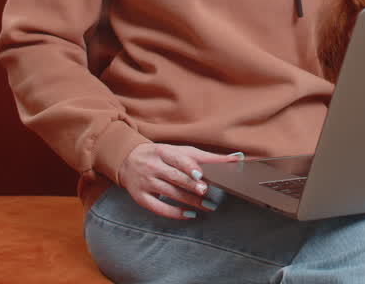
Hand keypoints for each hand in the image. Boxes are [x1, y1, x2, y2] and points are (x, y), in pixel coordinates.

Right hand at [117, 142, 242, 219]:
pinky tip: (189, 215)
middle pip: (174, 177)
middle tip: (206, 192)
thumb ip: (206, 156)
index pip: (178, 159)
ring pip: (169, 193)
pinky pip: (158, 208)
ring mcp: (145, 183)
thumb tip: (237, 158)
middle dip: (191, 186)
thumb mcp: (179, 151)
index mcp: (163, 152)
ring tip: (207, 206)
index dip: (189, 167)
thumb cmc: (160, 155)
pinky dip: (174, 212)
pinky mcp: (141, 197)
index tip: (201, 176)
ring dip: (189, 201)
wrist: (127, 159)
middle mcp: (153, 167)